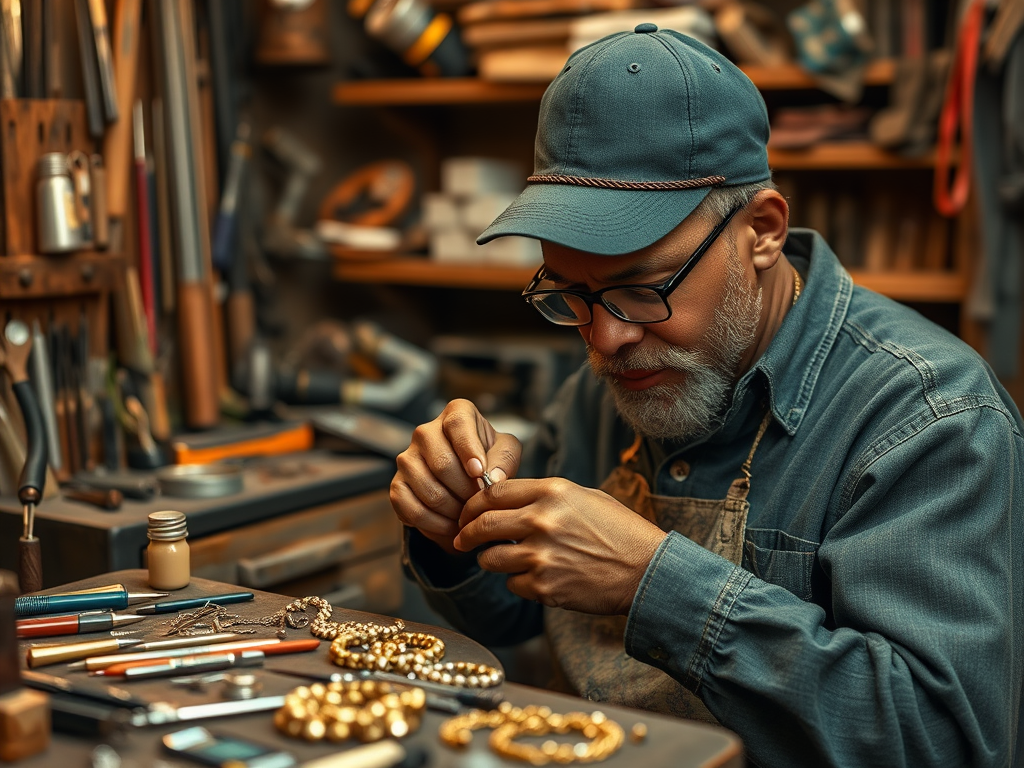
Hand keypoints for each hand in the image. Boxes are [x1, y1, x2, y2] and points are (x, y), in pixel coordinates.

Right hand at [390, 399, 521, 554]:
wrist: (466, 478)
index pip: (458, 426)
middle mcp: (426, 432)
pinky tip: (450, 526)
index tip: (479, 473)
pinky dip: (434, 524)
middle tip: (480, 505)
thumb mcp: (506, 452)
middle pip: (442, 463)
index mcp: (456, 414)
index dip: (468, 450)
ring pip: (428, 490)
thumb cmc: (489, 458)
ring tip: (468, 517)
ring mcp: (407, 458)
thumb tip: (492, 478)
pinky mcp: (397, 484)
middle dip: (466, 491)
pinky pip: (411, 508)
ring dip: (452, 511)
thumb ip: (505, 460)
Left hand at [454, 478, 666, 614]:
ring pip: (490, 559)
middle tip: (462, 539)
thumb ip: (544, 496)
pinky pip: (512, 584)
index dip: (473, 503)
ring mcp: (541, 555)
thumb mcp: (584, 497)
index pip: (492, 492)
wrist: (646, 570)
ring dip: (491, 560)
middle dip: (466, 533)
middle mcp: (541, 520)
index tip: (467, 513)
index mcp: (552, 492)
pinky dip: (518, 582)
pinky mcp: (545, 586)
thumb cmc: (619, 530)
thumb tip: (506, 500)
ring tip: (503, 560)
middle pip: (482, 524)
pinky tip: (537, 577)